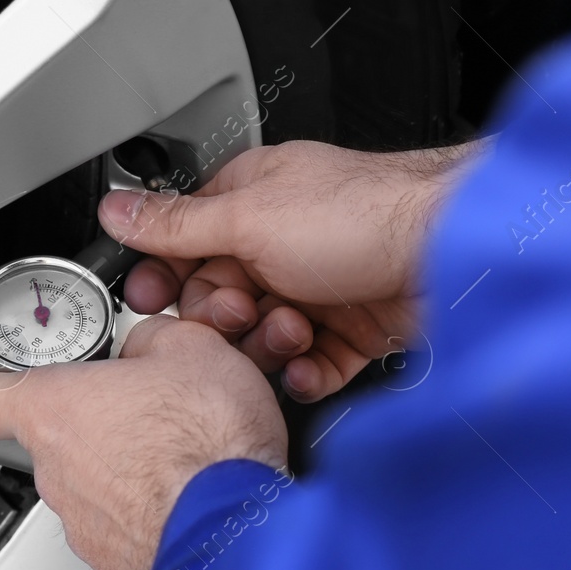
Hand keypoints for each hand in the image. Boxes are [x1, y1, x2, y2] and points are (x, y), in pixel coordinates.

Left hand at [0, 314, 285, 569]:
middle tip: (143, 406)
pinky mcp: (114, 561)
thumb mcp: (192, 347)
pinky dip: (150, 509)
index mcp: (56, 409)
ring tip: (180, 452)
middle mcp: (55, 470)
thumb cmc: (210, 443)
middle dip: (94, 421)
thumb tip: (148, 345)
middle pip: (51, 438)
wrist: (240, 528)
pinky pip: (122, 525)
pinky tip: (189, 492)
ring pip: (90, 483)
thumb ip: (150, 339)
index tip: (3, 377)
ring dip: (126, 467)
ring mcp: (82, 522)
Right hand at [99, 139, 487, 401]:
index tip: (153, 302)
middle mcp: (285, 240)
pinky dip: (306, 371)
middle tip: (239, 313)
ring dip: (268, 344)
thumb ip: (177, 224)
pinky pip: (311, 364)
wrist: (454, 252)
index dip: (166, 274)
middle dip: (224, 314)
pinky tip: (311, 365)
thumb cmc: (365, 213)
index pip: (185, 240)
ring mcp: (320, 286)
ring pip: (264, 335)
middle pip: (221, 294)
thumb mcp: (249, 217)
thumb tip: (116, 208)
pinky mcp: (355, 329)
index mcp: (253, 198)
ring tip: (290, 332)